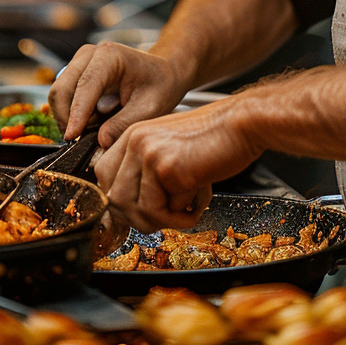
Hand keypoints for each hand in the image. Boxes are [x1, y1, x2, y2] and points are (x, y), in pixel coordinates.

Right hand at [48, 42, 189, 145]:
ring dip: (69, 116)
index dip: (76, 113)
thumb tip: (100, 141)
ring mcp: (81, 62)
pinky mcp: (77, 73)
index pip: (85, 85)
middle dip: (68, 117)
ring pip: (59, 94)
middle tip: (83, 139)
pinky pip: (63, 97)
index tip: (72, 137)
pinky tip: (94, 119)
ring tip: (96, 125)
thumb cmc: (160, 86)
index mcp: (110, 56)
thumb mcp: (150, 108)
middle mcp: (90, 54)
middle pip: (63, 88)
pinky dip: (72, 112)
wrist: (162, 72)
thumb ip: (124, 124)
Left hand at [94, 98, 261, 232]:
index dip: (120, 201)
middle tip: (166, 218)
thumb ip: (146, 170)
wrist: (242, 123)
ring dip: (163, 221)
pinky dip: (182, 217)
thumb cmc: (214, 137)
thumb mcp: (170, 146)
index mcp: (133, 134)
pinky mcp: (167, 168)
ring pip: (136, 210)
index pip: (103, 176)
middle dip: (139, 218)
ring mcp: (149, 153)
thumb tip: (131, 210)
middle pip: (114, 198)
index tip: (140, 212)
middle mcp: (136, 141)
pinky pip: (163, 212)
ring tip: (186, 211)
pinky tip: (199, 202)